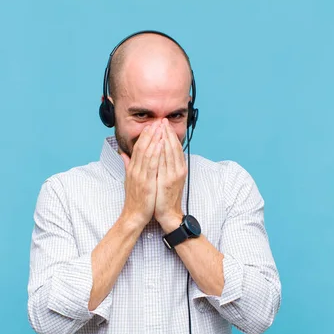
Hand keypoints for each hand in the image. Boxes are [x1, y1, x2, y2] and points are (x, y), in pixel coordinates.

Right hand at [119, 120, 163, 228]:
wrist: (134, 215)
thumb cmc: (135, 199)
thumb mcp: (129, 180)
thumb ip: (127, 165)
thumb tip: (122, 154)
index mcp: (132, 169)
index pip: (138, 148)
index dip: (145, 135)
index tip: (152, 125)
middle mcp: (134, 170)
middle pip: (142, 147)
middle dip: (150, 133)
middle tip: (157, 121)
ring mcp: (140, 175)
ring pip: (146, 153)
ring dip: (154, 139)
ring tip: (160, 128)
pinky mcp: (146, 182)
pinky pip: (151, 165)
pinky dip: (155, 153)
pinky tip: (160, 144)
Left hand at [154, 118, 186, 232]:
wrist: (168, 215)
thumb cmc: (163, 198)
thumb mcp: (161, 180)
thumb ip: (158, 167)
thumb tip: (154, 157)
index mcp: (177, 169)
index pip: (174, 148)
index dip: (169, 135)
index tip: (163, 124)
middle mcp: (178, 170)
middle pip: (174, 147)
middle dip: (168, 132)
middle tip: (163, 119)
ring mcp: (175, 174)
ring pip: (171, 152)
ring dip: (166, 137)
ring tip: (161, 125)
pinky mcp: (169, 180)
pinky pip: (166, 162)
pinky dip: (163, 151)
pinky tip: (160, 142)